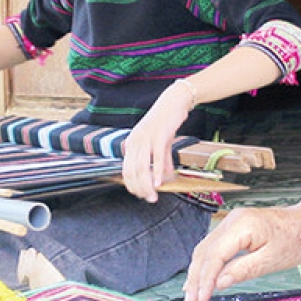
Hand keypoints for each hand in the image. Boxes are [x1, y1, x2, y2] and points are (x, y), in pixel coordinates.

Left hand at [120, 82, 191, 201]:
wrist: (174, 102)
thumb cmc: (166, 123)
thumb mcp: (160, 143)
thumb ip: (161, 160)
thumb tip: (164, 177)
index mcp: (132, 144)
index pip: (126, 170)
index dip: (132, 185)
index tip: (141, 195)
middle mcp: (135, 141)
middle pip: (132, 171)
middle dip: (140, 188)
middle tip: (150, 199)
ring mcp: (146, 138)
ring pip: (142, 167)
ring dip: (147, 184)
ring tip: (154, 196)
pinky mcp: (160, 135)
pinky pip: (157, 158)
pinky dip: (157, 172)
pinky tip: (159, 183)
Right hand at [182, 204, 300, 300]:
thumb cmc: (295, 240)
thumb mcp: (272, 260)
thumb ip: (243, 270)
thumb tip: (219, 283)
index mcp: (243, 225)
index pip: (214, 255)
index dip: (205, 279)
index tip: (201, 299)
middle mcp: (232, 220)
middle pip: (204, 252)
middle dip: (196, 279)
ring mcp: (231, 222)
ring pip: (205, 249)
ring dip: (197, 273)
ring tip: (192, 296)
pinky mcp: (232, 228)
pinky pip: (213, 247)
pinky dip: (206, 264)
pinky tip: (200, 280)